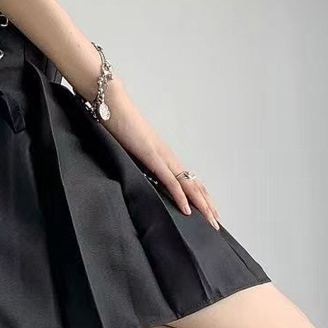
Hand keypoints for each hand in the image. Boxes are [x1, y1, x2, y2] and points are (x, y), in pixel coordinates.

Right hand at [101, 78, 220, 230]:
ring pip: (188, 185)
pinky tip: (186, 210)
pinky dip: (180, 196)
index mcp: (163, 155)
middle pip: (194, 184)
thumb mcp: (129, 149)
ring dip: (201, 204)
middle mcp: (168, 156)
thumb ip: (136, 161)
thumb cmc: (118, 124)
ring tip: (210, 220)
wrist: (112, 105)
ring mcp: (162, 156)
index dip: (200, 195)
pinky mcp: (152, 156)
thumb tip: (138, 174)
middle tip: (216, 223)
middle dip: (207, 205)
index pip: (188, 179)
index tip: (207, 211)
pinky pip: (170, 181)